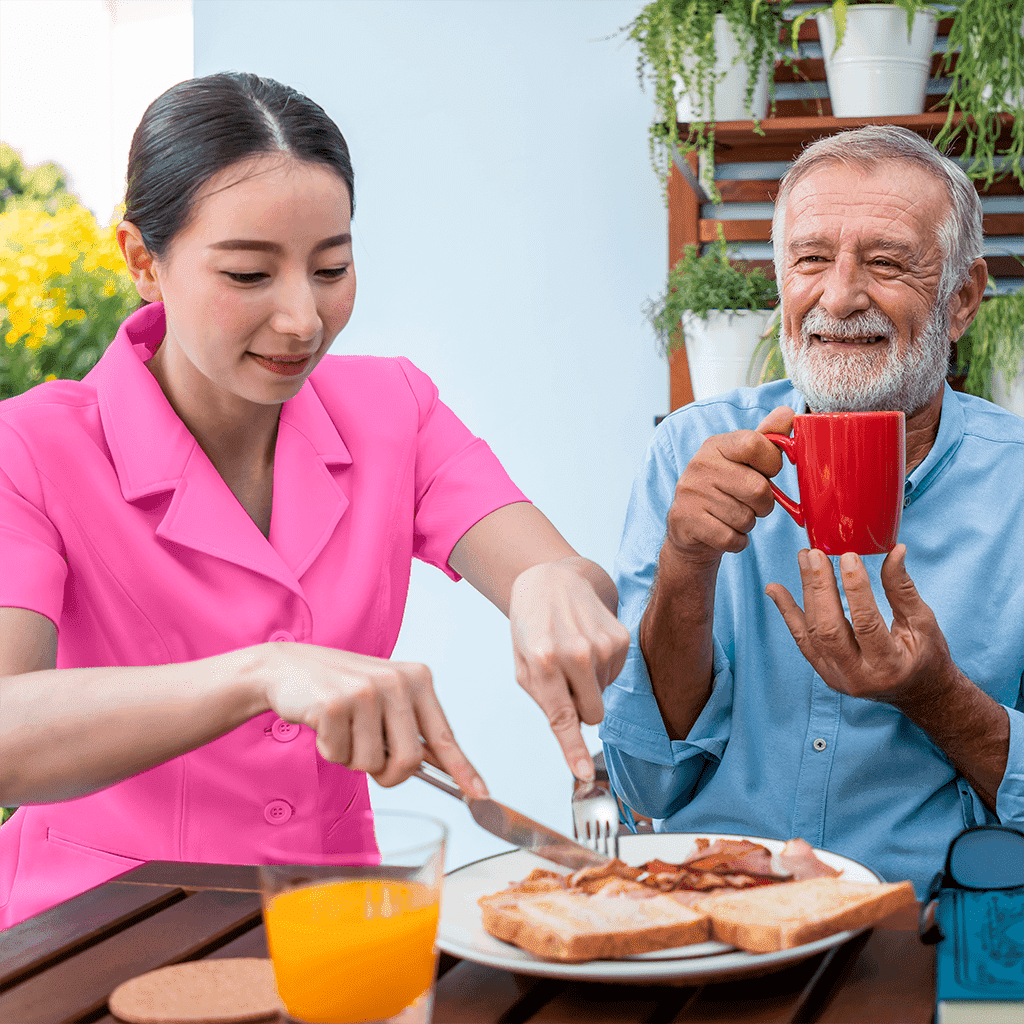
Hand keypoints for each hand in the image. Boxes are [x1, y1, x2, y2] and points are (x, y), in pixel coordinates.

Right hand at [258, 642, 487, 795]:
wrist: (288, 668)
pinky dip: (330, 750)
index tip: (481, 795)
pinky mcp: (335, 703)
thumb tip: (444, 769)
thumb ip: (412, 730)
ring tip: (342, 727)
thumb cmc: (342, 689)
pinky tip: (324, 723)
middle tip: (367, 756)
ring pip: (371, 764)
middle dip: (387, 773)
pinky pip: (339, 755)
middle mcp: (397, 681)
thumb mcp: (385, 700)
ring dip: (351, 757)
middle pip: (409, 761)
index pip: (445, 736)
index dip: (463, 770)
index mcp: (417, 679)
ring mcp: (366, 691)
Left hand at [508, 559, 629, 780]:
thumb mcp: (521, 661)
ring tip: (572, 651)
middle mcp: (576, 653)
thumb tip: (575, 728)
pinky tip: (587, 643)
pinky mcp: (621, 638)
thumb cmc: (532, 625)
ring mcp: (602, 645)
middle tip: (564, 681)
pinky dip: (601, 668)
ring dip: (588, 683)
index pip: (562, 717)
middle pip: (592, 714)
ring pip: (604, 695)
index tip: (581, 774)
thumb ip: (543, 698)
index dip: (573, 750)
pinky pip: (615, 676)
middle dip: (580, 708)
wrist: (553, 579)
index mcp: (543, 660)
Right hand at [665, 406, 793, 561]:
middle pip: (758, 489)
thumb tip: (788, 413)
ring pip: (745, 518)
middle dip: (764, 504)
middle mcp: (699, 465)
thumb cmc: (724, 491)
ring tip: (733, 517)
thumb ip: (766, 438)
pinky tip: (725, 532)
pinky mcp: (686, 521)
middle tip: (751, 504)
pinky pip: (731, 538)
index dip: (771, 463)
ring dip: (748, 524)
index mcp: (715, 445)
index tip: (766, 472)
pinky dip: (736, 541)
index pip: (754, 443)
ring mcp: (690, 493)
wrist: (689, 528)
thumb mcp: (742, 462)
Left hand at [764, 545, 955, 705]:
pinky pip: (801, 639)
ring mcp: (836, 676)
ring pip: (813, 632)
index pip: (866, 623)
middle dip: (820, 588)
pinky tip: (775, 589)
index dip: (856, 588)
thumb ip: (903, 589)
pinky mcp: (823, 671)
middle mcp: (858, 676)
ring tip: (804, 558)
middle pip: (830, 629)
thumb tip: (895, 550)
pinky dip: (788, 612)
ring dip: (805, 592)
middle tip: (815, 554)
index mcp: (889, 665)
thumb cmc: (925, 655)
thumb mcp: (923, 623)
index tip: (848, 556)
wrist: (917, 692)